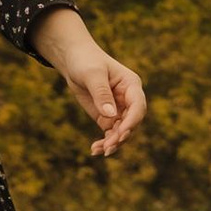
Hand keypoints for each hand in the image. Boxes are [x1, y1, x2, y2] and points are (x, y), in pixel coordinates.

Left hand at [33, 10, 146, 158]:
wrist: (73, 60)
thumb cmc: (85, 61)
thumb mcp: (92, 74)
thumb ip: (102, 93)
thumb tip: (111, 115)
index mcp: (131, 85)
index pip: (138, 106)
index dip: (132, 121)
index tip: (120, 133)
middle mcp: (128, 99)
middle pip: (131, 123)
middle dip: (121, 136)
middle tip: (108, 148)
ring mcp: (118, 110)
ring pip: (122, 132)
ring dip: (112, 143)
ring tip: (98, 151)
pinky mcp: (107, 117)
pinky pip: (110, 134)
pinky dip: (104, 143)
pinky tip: (94, 150)